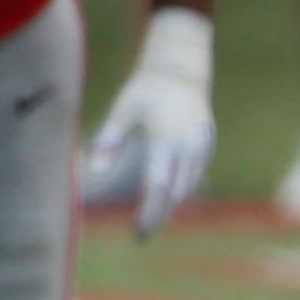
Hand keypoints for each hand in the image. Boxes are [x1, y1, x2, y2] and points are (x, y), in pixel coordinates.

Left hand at [83, 8, 214, 238]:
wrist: (182, 67)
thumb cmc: (146, 88)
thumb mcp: (123, 111)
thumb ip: (109, 141)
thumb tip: (93, 171)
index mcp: (166, 140)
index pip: (158, 188)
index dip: (149, 213)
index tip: (138, 232)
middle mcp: (188, 147)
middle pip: (175, 193)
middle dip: (160, 214)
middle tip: (143, 232)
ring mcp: (201, 147)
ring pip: (188, 187)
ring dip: (171, 205)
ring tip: (153, 217)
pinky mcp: (207, 145)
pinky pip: (195, 176)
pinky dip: (182, 190)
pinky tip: (169, 197)